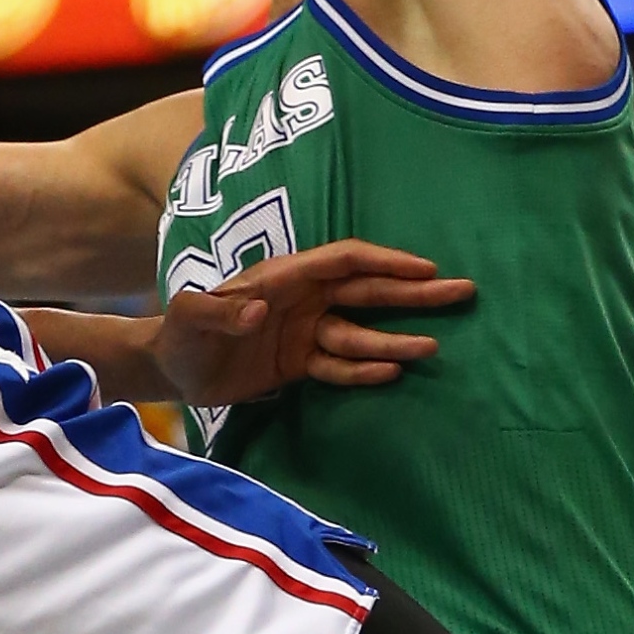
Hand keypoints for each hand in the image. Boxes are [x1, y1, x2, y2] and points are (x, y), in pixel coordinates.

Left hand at [153, 240, 471, 403]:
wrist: (171, 369)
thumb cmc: (179, 335)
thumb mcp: (189, 320)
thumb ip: (220, 313)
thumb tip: (257, 311)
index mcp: (284, 277)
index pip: (345, 261)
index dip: (385, 262)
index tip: (425, 269)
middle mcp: (303, 300)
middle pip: (368, 291)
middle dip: (413, 292)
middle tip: (462, 291)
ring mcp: (305, 331)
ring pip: (361, 333)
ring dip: (395, 339)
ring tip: (434, 347)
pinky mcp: (300, 362)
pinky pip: (340, 365)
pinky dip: (365, 370)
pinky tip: (395, 372)